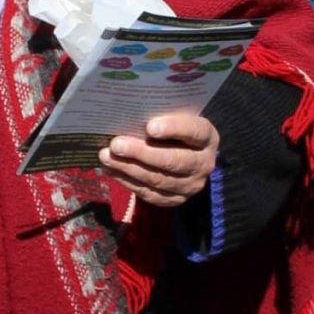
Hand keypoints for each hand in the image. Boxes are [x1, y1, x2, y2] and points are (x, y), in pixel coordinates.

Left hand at [98, 111, 218, 208]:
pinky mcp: (174, 200)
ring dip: (128, 168)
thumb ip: (161, 115)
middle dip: (142, 153)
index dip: (174, 128)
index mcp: (207, 138)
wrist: (185, 155)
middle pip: (174, 161)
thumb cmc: (175, 129)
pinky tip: (110, 169)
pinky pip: (148, 193)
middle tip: (117, 144)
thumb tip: (129, 113)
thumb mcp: (176, 118)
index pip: (195, 132)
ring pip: (158, 180)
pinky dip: (127, 181)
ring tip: (106, 156)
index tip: (150, 126)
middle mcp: (203, 164)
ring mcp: (190, 186)